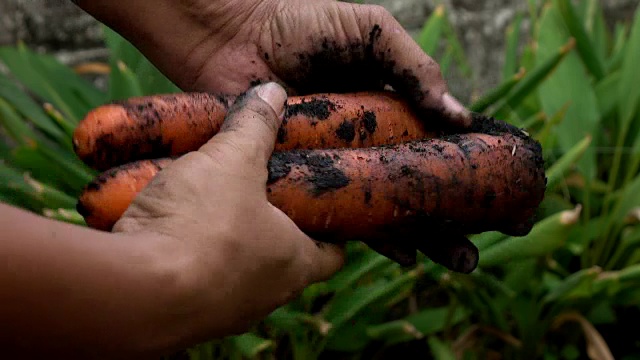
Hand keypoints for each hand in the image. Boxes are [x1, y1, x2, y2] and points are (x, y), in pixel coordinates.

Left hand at [73, 0, 478, 271]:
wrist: (233, 36)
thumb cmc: (303, 25)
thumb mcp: (371, 32)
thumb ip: (413, 66)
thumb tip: (459, 115)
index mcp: (388, 109)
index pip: (435, 146)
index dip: (466, 173)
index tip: (500, 198)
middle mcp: (366, 142)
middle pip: (414, 187)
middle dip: (449, 220)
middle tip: (474, 250)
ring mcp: (335, 163)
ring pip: (382, 206)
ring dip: (419, 235)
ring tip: (455, 260)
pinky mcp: (303, 178)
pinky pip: (338, 210)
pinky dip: (368, 232)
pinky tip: (399, 252)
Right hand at [113, 83, 343, 340]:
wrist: (136, 293)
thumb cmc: (203, 227)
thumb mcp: (232, 160)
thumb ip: (254, 125)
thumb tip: (272, 91)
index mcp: (296, 264)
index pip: (333, 252)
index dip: (330, 226)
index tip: (319, 202)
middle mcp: (267, 296)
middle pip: (282, 258)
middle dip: (271, 224)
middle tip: (259, 190)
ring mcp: (225, 314)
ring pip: (234, 270)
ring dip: (225, 240)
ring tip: (210, 202)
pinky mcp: (184, 317)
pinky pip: (192, 279)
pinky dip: (186, 255)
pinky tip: (169, 226)